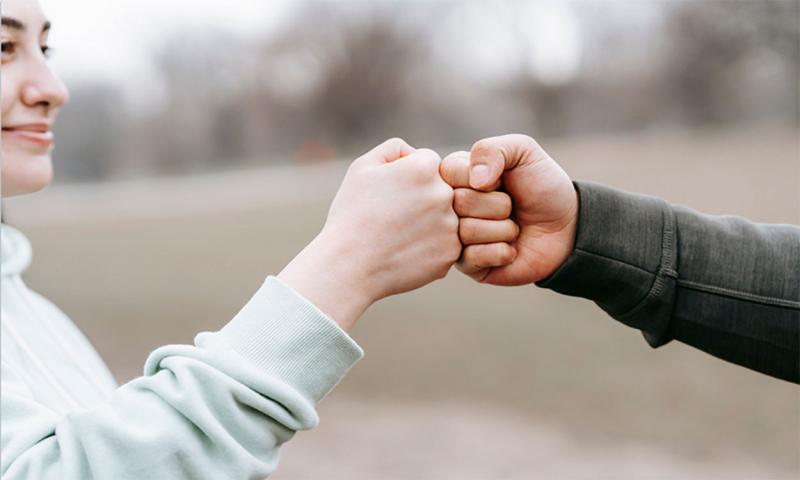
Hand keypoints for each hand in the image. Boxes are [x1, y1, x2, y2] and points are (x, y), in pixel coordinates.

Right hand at [279, 138, 460, 329]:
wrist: (348, 266)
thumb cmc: (351, 215)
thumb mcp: (362, 168)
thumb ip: (394, 149)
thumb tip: (415, 153)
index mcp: (424, 167)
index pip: (428, 163)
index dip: (407, 179)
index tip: (390, 196)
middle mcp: (444, 194)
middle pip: (440, 190)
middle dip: (421, 200)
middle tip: (393, 218)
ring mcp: (450, 226)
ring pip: (445, 218)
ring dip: (427, 224)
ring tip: (397, 236)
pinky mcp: (451, 254)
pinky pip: (445, 244)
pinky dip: (429, 248)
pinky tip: (405, 252)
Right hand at [440, 134, 577, 285]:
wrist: (567, 228)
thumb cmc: (543, 186)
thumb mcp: (523, 152)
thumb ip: (492, 150)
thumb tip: (474, 181)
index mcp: (457, 176)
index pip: (449, 172)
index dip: (482, 177)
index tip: (501, 180)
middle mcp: (451, 206)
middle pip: (459, 203)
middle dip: (498, 205)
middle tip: (512, 207)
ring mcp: (457, 236)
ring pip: (466, 231)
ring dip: (503, 229)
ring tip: (513, 227)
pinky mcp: (468, 265)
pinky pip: (472, 258)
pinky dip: (501, 252)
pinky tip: (510, 249)